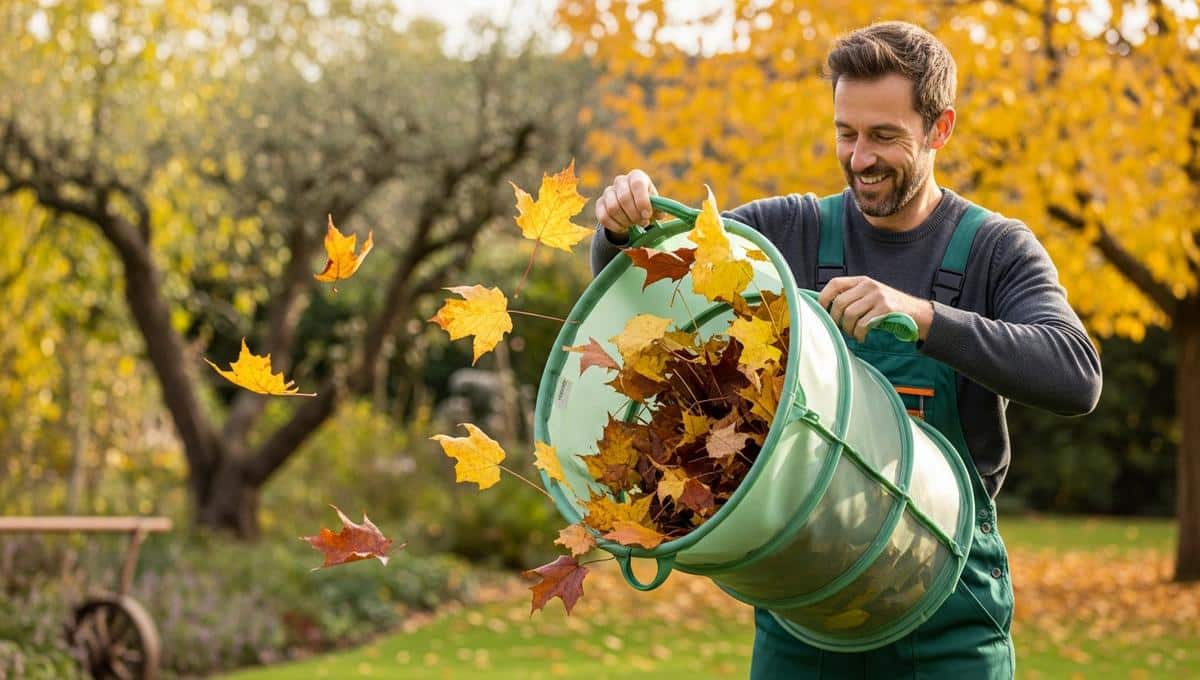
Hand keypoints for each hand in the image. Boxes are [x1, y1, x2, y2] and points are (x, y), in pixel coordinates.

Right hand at [595, 169, 661, 237]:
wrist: (632, 209)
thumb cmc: (647, 205)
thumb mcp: (656, 205)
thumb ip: (659, 208)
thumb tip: (657, 214)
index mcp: (637, 176)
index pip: (637, 184)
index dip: (642, 201)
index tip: (647, 215)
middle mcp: (621, 181)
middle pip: (624, 198)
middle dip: (634, 215)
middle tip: (642, 223)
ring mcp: (608, 191)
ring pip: (613, 208)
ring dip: (625, 221)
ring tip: (633, 225)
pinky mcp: (600, 203)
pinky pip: (603, 216)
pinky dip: (615, 226)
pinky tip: (623, 227)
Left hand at [817, 276, 934, 341]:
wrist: (916, 312)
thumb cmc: (887, 307)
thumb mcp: (869, 295)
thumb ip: (851, 297)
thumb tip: (824, 309)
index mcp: (861, 281)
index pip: (835, 283)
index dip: (823, 298)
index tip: (821, 312)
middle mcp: (868, 285)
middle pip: (839, 303)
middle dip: (836, 320)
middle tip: (840, 329)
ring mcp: (877, 296)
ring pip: (849, 315)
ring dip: (848, 330)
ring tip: (853, 334)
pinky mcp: (885, 309)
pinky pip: (863, 324)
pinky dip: (859, 334)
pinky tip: (862, 337)